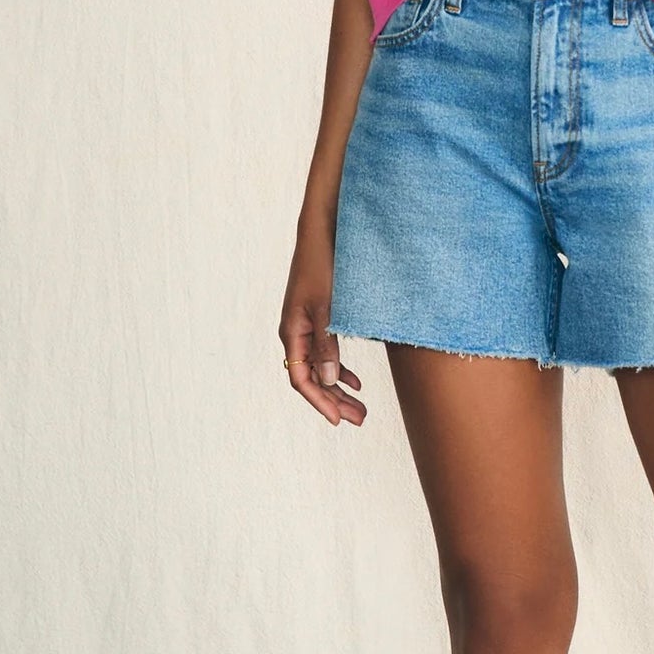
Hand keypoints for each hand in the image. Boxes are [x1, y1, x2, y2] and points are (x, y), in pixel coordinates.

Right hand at [279, 228, 366, 425]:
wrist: (322, 233)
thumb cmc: (323, 266)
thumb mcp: (327, 308)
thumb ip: (327, 344)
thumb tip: (330, 380)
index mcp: (293, 333)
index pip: (302, 380)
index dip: (320, 402)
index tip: (339, 420)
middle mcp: (296, 333)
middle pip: (312, 379)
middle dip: (334, 401)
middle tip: (360, 418)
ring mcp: (306, 326)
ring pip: (321, 369)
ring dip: (339, 389)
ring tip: (360, 407)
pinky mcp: (319, 318)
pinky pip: (325, 354)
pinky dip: (340, 370)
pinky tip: (355, 380)